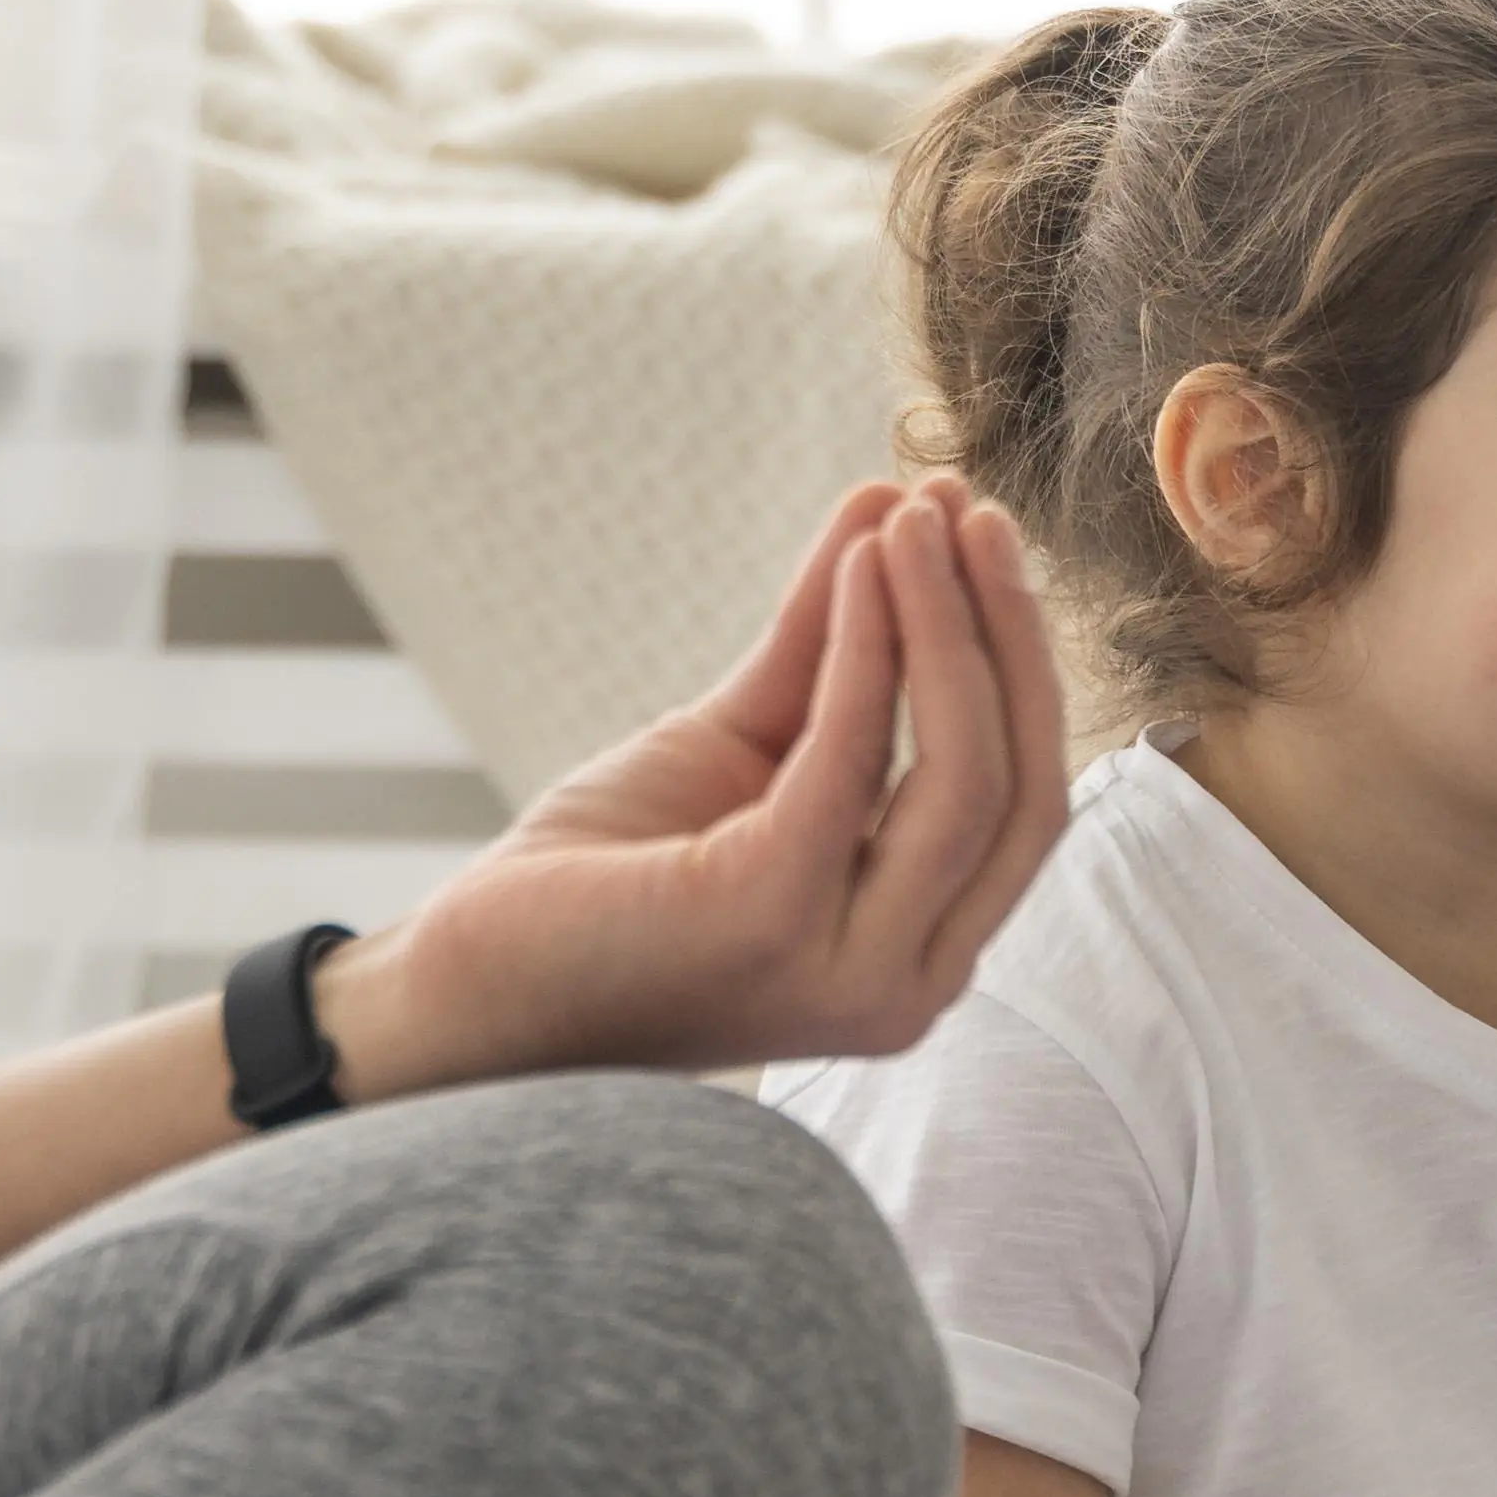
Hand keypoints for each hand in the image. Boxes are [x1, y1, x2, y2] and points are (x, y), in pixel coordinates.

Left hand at [321, 479, 1069, 1094]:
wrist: (471, 987)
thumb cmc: (608, 882)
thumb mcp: (744, 752)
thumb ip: (831, 654)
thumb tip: (901, 509)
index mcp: (918, 952)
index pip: (1025, 800)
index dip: (1021, 663)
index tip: (985, 541)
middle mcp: (908, 985)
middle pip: (1017, 783)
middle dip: (1005, 631)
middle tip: (967, 509)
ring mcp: (850, 967)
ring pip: (964, 773)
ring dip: (947, 622)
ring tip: (918, 515)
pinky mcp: (772, 918)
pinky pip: (850, 754)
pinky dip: (868, 645)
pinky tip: (860, 565)